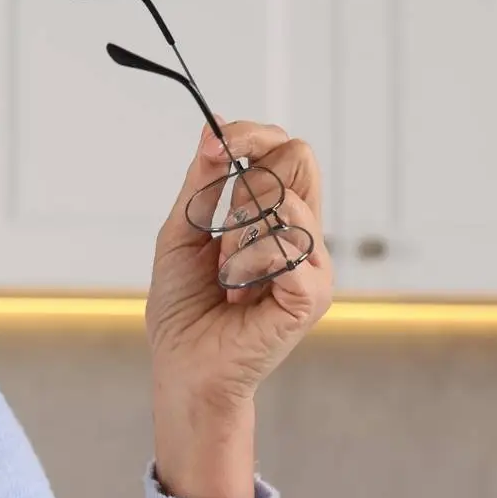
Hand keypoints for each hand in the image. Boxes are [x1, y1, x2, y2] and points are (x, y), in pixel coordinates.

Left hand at [145, 120, 334, 497]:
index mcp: (277, 215)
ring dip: (238, 234)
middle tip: (220, 227)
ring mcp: (313, 265)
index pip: (287, 149)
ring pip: (288, 202)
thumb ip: (203, 181)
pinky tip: (237, 289)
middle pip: (300, 159)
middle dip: (247, 176)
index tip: (217, 143)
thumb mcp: (184, 228)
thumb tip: (213, 131)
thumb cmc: (185, 306)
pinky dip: (250, 262)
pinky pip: (289, 247)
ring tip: (226, 274)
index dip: (253, 135)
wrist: (183, 366)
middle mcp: (302, 234)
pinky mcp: (312, 295)